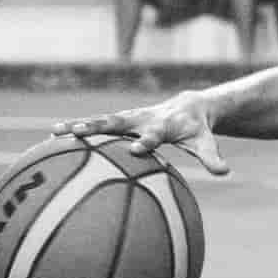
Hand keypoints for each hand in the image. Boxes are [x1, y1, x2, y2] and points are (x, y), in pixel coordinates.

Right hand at [54, 94, 229, 175]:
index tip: (135, 150)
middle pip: (118, 121)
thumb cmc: (197, 129)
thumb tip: (224, 172)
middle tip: (79, 132)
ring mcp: (129, 118)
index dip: (146, 141)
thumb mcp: (206, 143)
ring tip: (54, 132)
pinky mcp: (120, 121)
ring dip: (79, 126)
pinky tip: (52, 137)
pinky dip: (76, 129)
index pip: (154, 135)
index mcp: (163, 126)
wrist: (189, 105)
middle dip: (99, 126)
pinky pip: (96, 125)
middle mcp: (142, 119)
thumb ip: (213, 157)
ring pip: (101, 121)